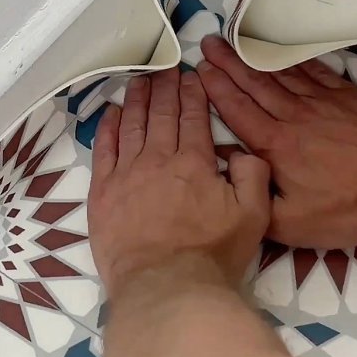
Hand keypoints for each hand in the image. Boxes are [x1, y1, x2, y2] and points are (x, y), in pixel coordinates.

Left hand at [88, 68, 269, 295]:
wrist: (165, 288)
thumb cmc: (212, 254)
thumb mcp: (253, 216)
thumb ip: (254, 175)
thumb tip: (243, 151)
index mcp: (194, 162)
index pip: (193, 118)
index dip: (193, 94)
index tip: (191, 75)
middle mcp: (158, 159)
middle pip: (162, 115)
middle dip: (166, 88)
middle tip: (166, 68)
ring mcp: (127, 174)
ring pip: (133, 125)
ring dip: (138, 100)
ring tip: (141, 80)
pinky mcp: (103, 192)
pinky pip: (105, 150)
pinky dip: (109, 127)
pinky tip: (113, 112)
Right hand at [198, 36, 356, 248]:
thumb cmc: (348, 206)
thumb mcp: (293, 224)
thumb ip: (254, 199)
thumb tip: (229, 172)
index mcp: (275, 145)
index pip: (237, 109)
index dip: (216, 88)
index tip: (199, 70)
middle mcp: (292, 116)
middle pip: (252, 84)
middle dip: (226, 63)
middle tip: (207, 44)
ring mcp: (319, 101)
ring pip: (277, 74)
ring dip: (251, 57)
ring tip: (231, 42)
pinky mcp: (344, 95)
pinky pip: (311, 70)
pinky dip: (290, 60)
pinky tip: (278, 52)